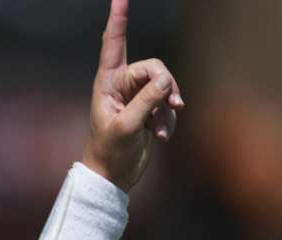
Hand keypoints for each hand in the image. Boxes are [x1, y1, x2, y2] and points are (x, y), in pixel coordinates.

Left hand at [81, 0, 183, 191]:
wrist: (112, 177)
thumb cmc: (109, 153)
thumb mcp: (126, 127)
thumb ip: (146, 102)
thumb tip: (166, 81)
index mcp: (107, 83)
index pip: (113, 43)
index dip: (118, 19)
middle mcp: (122, 85)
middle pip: (154, 67)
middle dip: (166, 84)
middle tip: (173, 104)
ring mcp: (136, 97)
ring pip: (165, 86)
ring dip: (168, 107)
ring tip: (162, 129)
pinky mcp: (148, 111)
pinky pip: (167, 104)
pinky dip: (169, 120)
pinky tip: (161, 137)